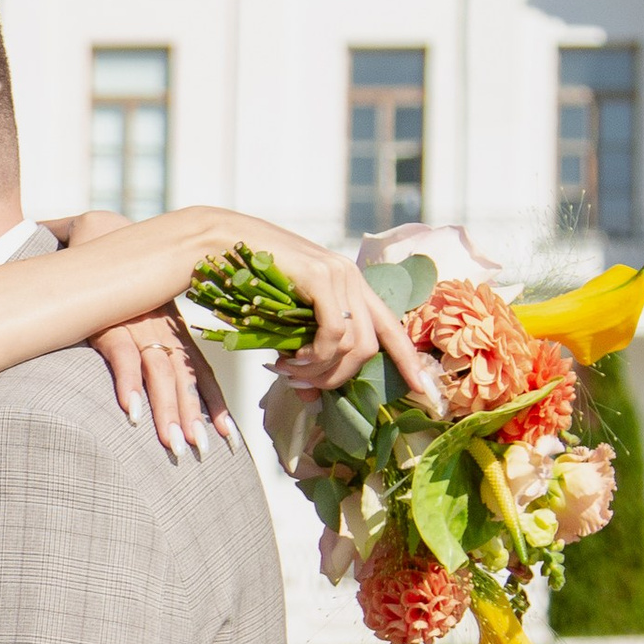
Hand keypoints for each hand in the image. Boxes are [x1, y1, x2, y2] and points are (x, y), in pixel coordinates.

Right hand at [92, 311, 234, 455]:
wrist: (97, 257)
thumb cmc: (122, 298)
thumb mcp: (149, 320)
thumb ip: (162, 350)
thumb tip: (170, 389)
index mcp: (175, 335)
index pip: (202, 374)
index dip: (215, 405)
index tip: (228, 437)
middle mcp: (163, 334)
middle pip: (184, 380)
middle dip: (193, 417)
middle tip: (201, 451)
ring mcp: (139, 330)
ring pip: (160, 374)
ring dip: (167, 410)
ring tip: (172, 442)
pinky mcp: (110, 326)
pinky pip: (123, 357)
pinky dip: (129, 384)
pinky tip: (132, 411)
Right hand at [238, 220, 443, 409]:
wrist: (218, 245)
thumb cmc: (246, 282)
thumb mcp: (282, 327)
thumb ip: (304, 358)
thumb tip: (311, 398)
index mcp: (350, 286)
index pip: (392, 328)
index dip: (409, 362)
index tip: (424, 392)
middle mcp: (352, 278)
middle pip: (370, 348)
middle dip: (338, 378)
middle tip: (303, 385)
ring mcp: (339, 275)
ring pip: (353, 345)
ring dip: (320, 370)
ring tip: (288, 371)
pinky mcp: (322, 276)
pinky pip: (334, 333)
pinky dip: (315, 356)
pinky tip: (291, 358)